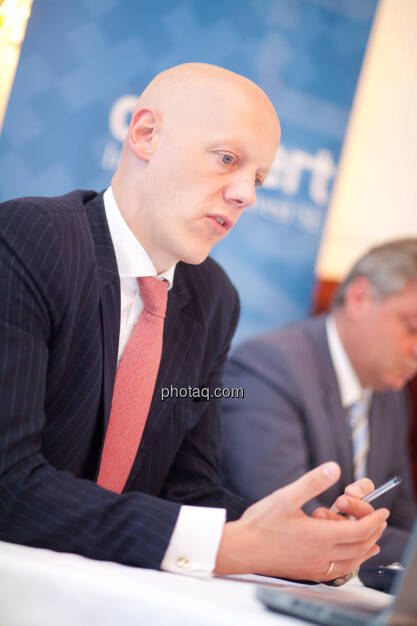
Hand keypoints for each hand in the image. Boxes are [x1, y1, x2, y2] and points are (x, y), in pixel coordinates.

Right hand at [215, 463, 388, 580]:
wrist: (242, 549)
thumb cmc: (260, 524)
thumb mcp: (286, 496)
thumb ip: (312, 482)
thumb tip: (334, 468)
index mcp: (320, 536)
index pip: (359, 530)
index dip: (374, 519)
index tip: (383, 510)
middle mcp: (322, 555)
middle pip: (360, 546)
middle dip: (373, 531)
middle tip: (379, 518)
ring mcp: (316, 566)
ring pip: (353, 561)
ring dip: (365, 548)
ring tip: (371, 538)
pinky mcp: (308, 572)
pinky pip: (340, 571)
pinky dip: (352, 561)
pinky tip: (347, 555)